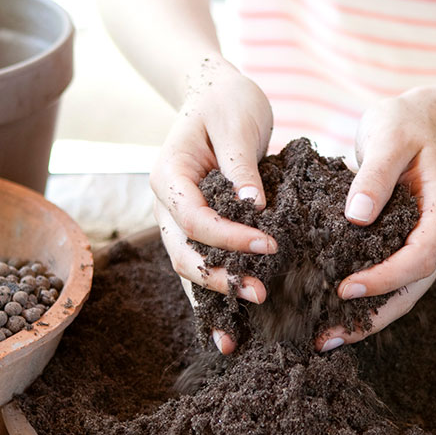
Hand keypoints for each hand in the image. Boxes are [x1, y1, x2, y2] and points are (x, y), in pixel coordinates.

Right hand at [151, 57, 277, 353]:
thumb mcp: (237, 122)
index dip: (229, 238)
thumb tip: (255, 208)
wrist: (213, 95)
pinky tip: (228, 330)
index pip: (194, 219)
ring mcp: (176, 220)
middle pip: (183, 253)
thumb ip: (242, 166)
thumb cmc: (226, 103)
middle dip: (220, 279)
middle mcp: (165, 204)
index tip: (270, 245)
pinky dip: (212, 296)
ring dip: (212, 300)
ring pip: (186, 268)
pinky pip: (200, 266)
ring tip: (235, 338)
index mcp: (169, 176)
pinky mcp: (196, 230)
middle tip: (261, 294)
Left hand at [315, 89, 435, 351]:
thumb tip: (357, 217)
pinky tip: (333, 318)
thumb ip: (375, 174)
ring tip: (325, 339)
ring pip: (404, 295)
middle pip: (413, 288)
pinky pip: (392, 286)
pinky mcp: (408, 252)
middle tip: (326, 338)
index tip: (343, 290)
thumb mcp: (387, 137)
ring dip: (366, 321)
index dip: (385, 278)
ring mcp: (428, 247)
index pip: (421, 255)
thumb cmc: (403, 127)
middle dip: (372, 318)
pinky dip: (365, 305)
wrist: (422, 126)